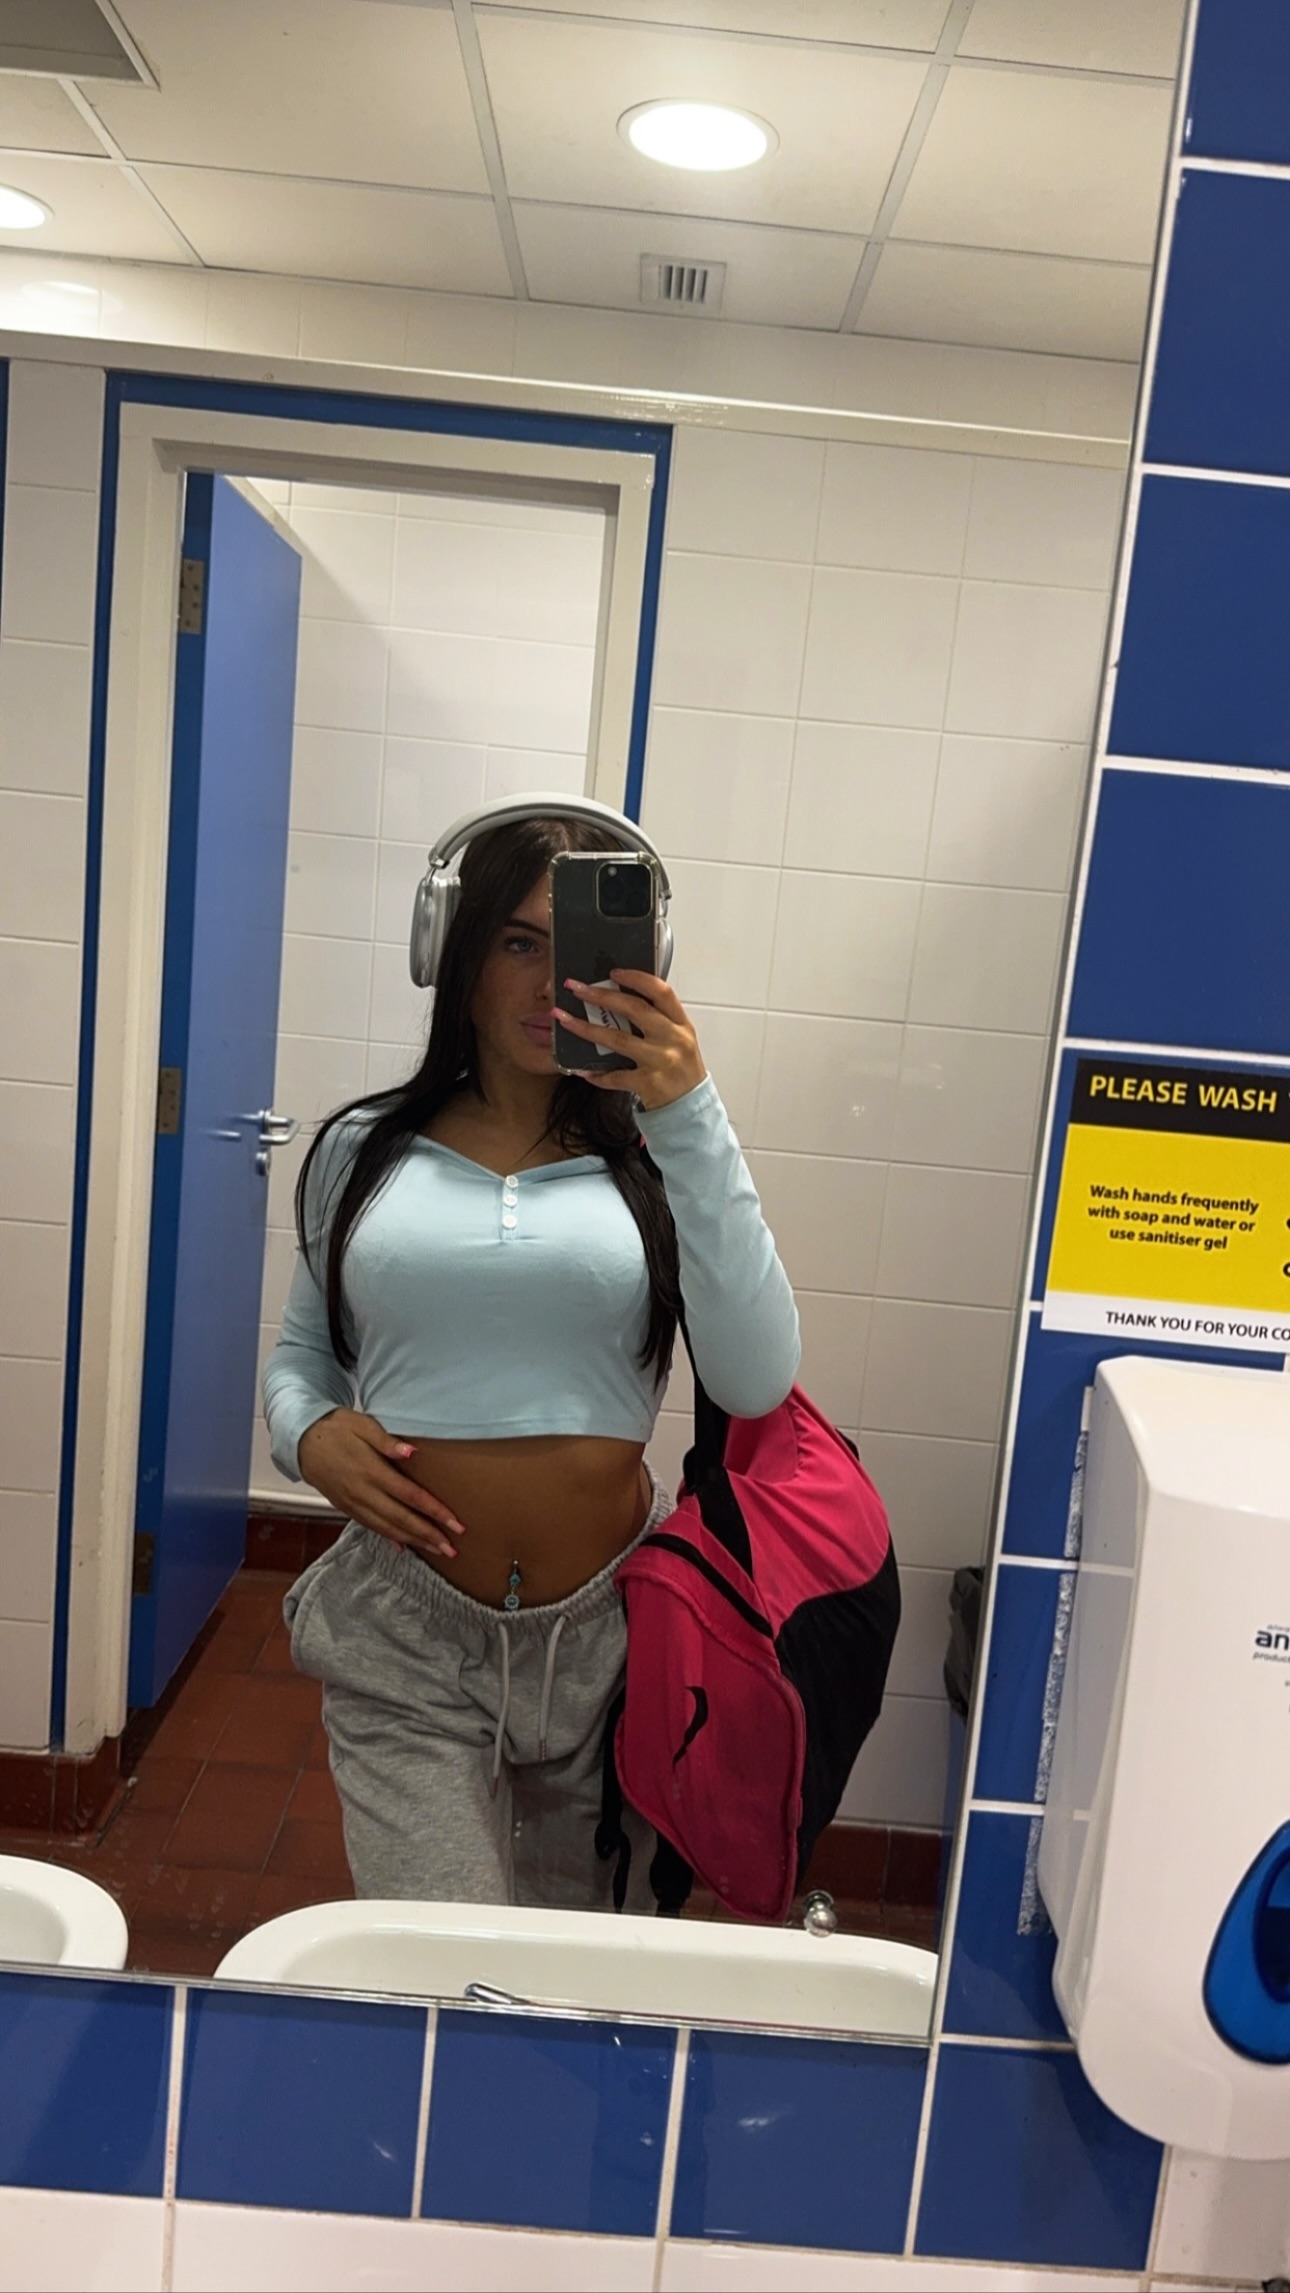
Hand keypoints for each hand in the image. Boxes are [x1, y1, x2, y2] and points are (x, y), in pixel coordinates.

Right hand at [296, 1410, 465, 1560]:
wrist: (301, 1441)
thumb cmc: (336, 1428)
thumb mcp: (362, 1425)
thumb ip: (387, 1441)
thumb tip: (412, 1452)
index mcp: (371, 1471)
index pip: (411, 1496)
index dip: (435, 1511)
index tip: (456, 1523)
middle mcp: (363, 1493)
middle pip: (402, 1519)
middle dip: (429, 1535)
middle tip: (452, 1549)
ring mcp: (353, 1503)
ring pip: (388, 1528)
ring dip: (414, 1541)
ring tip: (437, 1550)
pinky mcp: (346, 1508)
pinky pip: (372, 1527)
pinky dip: (390, 1538)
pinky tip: (404, 1546)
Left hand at [559, 970, 706, 1110]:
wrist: (690, 1106)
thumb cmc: (680, 1069)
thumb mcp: (679, 1038)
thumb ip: (658, 1020)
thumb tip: (620, 998)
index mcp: (680, 1024)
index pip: (661, 992)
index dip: (637, 979)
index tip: (614, 972)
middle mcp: (672, 1039)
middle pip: (634, 1010)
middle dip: (601, 996)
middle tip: (577, 988)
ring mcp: (660, 1061)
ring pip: (617, 1040)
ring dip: (586, 1029)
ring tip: (564, 1019)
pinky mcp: (648, 1083)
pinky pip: (614, 1076)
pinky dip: (596, 1074)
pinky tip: (581, 1069)